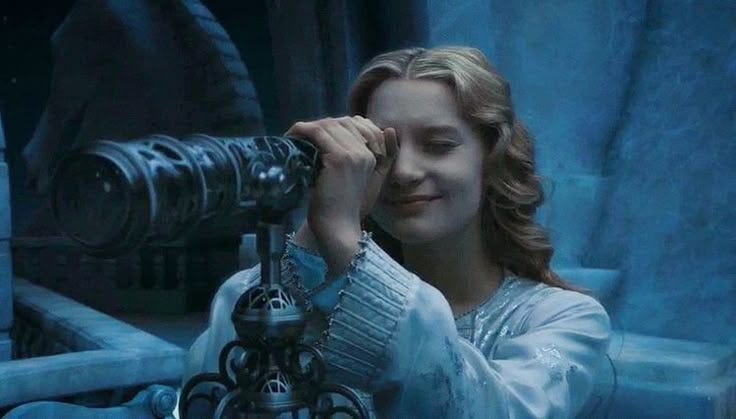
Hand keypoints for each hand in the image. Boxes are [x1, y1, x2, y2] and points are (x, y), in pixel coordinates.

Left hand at [286, 116, 397, 273]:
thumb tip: (386, 131)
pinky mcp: (339, 159)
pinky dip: (303, 130)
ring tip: (294, 134)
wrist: (339, 229)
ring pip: (329, 125)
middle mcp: (366, 152)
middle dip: (321, 124)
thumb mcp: (362, 182)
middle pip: (342, 122)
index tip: (315, 133)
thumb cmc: (346, 210)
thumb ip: (372, 160)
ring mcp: (353, 154)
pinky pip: (319, 133)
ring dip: (309, 126)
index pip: (356, 124)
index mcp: (373, 156)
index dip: (334, 124)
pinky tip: (292, 136)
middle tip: (302, 133)